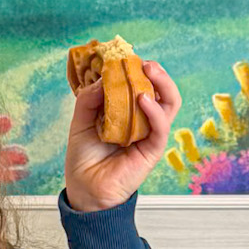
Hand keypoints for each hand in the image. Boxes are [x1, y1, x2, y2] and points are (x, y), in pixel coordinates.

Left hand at [64, 58, 179, 212]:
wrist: (84, 190)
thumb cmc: (83, 158)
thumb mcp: (80, 122)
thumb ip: (89, 99)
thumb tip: (103, 78)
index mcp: (127, 113)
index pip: (140, 86)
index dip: (136, 71)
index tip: (125, 58)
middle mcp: (142, 121)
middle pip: (161, 92)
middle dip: (156, 74)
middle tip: (144, 63)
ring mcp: (149, 135)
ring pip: (169, 105)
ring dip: (163, 85)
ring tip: (149, 71)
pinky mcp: (152, 150)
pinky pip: (160, 128)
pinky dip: (155, 112)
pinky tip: (142, 99)